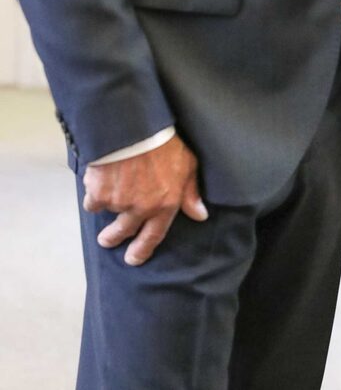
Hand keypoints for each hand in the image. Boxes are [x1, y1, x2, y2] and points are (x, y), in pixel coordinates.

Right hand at [82, 135, 207, 265]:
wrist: (135, 130)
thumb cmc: (165, 144)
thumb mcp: (188, 166)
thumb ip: (191, 193)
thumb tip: (200, 215)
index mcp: (165, 205)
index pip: (154, 236)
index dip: (143, 250)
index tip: (133, 259)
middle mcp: (141, 209)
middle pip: (123, 232)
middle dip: (113, 238)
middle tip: (107, 241)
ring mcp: (119, 203)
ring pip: (107, 213)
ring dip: (105, 207)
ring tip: (103, 198)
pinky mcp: (98, 193)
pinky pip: (92, 200)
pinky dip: (93, 191)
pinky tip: (98, 180)